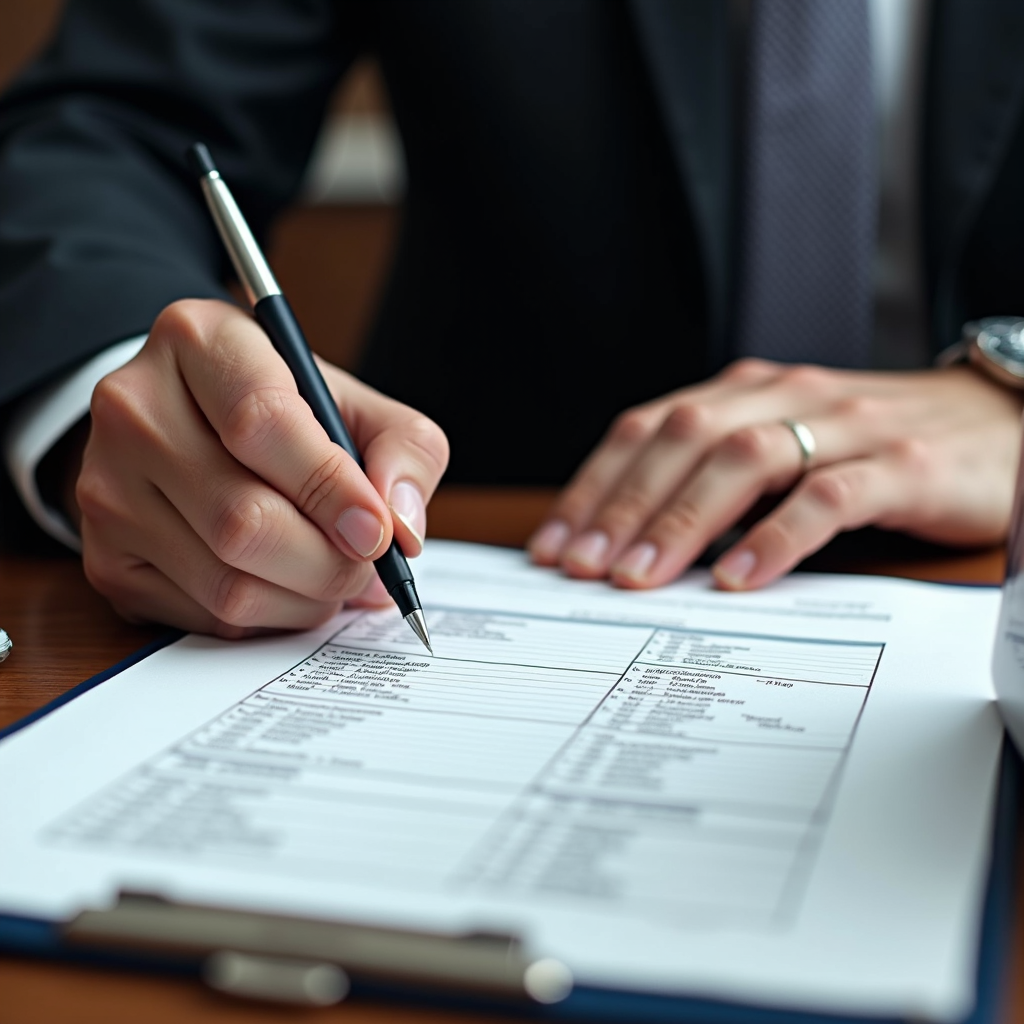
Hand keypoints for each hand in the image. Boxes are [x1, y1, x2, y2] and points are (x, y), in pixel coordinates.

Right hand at [75, 299, 448, 635]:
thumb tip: (402, 527)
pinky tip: (287, 584)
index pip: (263, 423)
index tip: (378, 531)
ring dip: (306, 597)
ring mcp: (106, 487)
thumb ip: (404, 449)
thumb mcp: (355, 403)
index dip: (331, 488)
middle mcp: (134, 408)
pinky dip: (269, 616)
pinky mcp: (106, 558)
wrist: (193, 425)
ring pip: (228, 582)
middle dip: (330, 562)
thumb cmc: (285, 413)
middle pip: (244, 519)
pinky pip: (207, 617)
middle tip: (368, 565)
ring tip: (335, 574)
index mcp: (198, 341)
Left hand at [527, 358, 1022, 589]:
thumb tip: (631, 541)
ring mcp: (845, 425)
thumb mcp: (783, 448)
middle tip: (583, 569)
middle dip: (622, 507)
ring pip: (744, 458)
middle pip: (682, 440)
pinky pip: (829, 496)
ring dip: (682, 520)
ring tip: (640, 578)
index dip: (595, 486)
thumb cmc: (871, 445)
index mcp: (746, 390)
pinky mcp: (902, 464)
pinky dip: (776, 536)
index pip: (648, 429)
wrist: (996, 420)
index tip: (555, 544)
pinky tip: (738, 578)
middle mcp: (785, 395)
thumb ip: (716, 479)